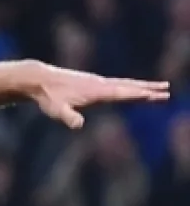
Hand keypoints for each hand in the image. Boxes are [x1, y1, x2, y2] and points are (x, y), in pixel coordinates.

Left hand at [23, 61, 168, 127]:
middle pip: (129, 87)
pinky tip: (133, 88)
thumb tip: (78, 125)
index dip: (139, 95)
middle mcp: (99, 84)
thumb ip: (67, 117)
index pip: (122, 94)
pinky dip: (129, 86)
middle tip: (167, 90)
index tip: (155, 95)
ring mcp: (96, 83)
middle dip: (148, 89)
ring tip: (158, 88)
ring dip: (142, 86)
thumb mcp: (55, 110)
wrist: (39, 79)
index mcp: (96, 91)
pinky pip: (116, 85)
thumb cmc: (48, 97)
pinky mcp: (92, 83)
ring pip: (124, 84)